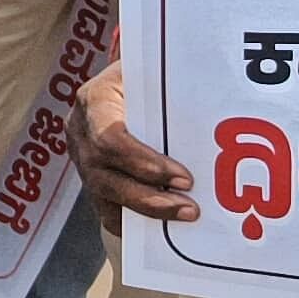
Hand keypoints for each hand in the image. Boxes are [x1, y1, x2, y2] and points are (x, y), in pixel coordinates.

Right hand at [71, 63, 197, 222]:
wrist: (125, 83)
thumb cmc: (148, 77)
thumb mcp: (154, 71)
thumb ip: (174, 86)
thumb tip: (218, 103)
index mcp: (94, 99)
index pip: (109, 138)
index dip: (143, 162)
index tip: (184, 177)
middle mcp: (80, 131)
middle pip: (105, 175)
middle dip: (149, 197)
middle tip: (190, 207)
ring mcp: (81, 157)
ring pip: (105, 195)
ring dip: (147, 211)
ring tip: (184, 214)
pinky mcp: (89, 177)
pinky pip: (105, 208)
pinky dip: (134, 221)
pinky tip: (163, 226)